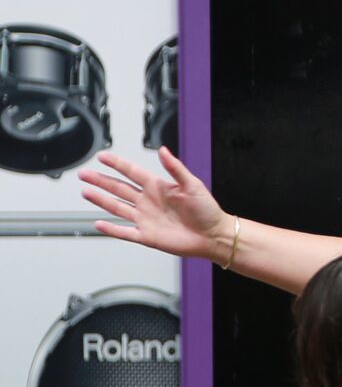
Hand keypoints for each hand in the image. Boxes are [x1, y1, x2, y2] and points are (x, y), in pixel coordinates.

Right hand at [78, 148, 231, 261]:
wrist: (213, 235)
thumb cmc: (207, 210)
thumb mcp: (192, 184)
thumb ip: (175, 168)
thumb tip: (164, 150)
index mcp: (158, 187)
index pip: (132, 172)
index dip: (117, 164)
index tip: (102, 156)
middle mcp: (148, 201)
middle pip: (119, 188)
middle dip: (101, 181)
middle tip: (84, 174)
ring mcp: (145, 218)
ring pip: (117, 207)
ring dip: (101, 200)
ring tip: (86, 192)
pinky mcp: (146, 236)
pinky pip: (124, 232)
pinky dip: (111, 228)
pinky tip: (98, 222)